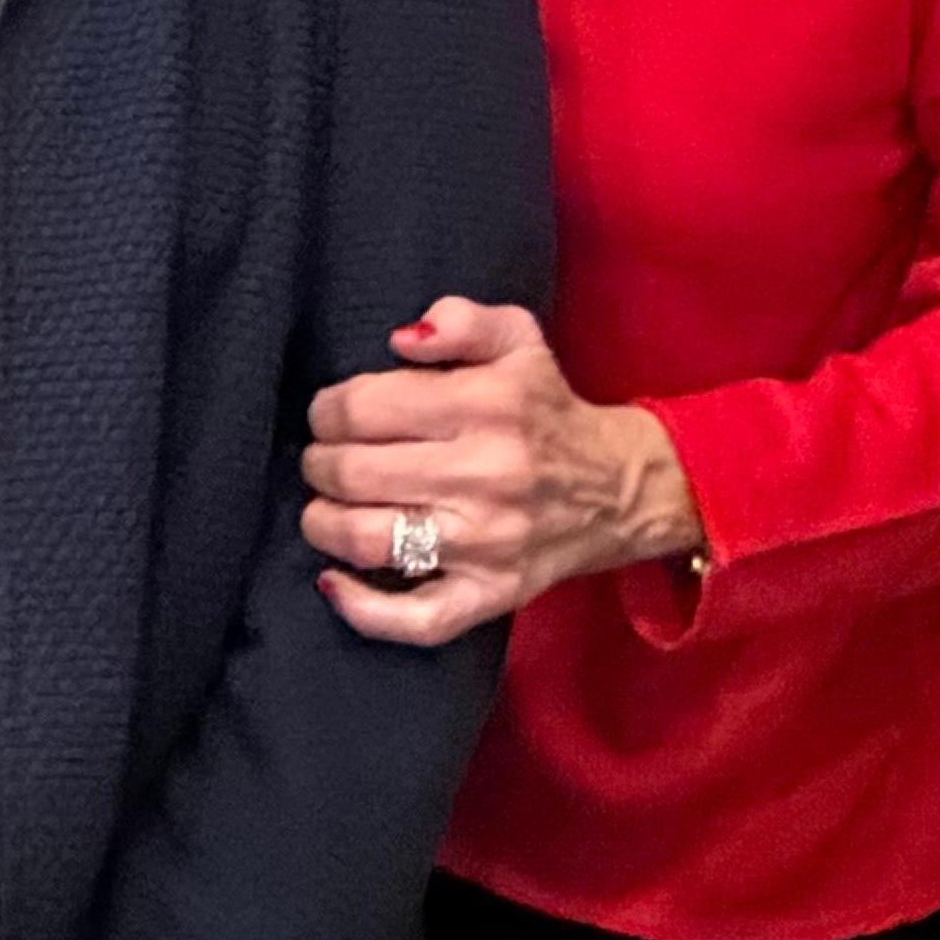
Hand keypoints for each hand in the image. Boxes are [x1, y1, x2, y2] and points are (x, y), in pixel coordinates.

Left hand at [300, 296, 702, 643]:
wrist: (620, 488)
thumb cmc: (547, 410)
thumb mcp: (517, 340)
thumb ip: (459, 321)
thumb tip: (401, 340)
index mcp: (487, 405)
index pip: (363, 408)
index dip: (328, 410)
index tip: (330, 415)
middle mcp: (486, 474)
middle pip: (353, 473)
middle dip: (319, 464)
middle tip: (324, 460)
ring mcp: (487, 543)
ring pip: (368, 540)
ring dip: (323, 523)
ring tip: (324, 508)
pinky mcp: (492, 595)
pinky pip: (416, 619)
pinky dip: (361, 609)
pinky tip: (333, 582)